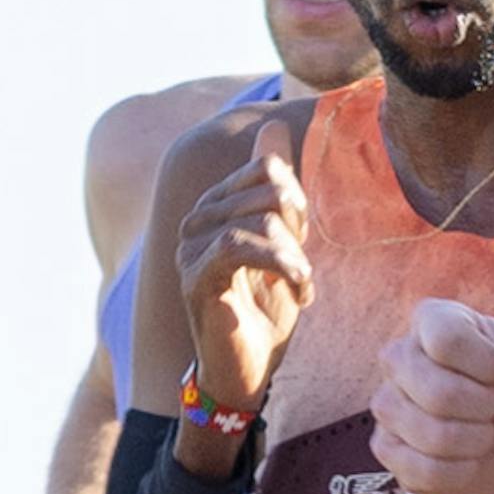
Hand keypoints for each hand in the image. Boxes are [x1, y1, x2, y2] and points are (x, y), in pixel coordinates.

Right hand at [178, 136, 312, 416]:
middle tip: (302, 266)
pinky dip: (282, 266)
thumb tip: (274, 124)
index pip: (265, 168)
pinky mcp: (194, 278)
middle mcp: (197, 220)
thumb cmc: (266, 308)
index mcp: (217, 206)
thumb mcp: (284, 241)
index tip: (303, 236)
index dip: (298, 198)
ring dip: (295, 255)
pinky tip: (300, 291)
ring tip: (302, 283)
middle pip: (266, 190)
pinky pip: (238, 247)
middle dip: (299, 229)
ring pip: (258, 220)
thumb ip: (277, 187)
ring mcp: (189, 248)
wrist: (247, 369)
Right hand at [372, 285, 493, 493]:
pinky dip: (461, 471)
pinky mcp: (389, 451)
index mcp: (436, 320)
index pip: (445, 341)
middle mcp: (400, 357)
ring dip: (475, 441)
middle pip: (437, 393)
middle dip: (485, 408)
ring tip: (483, 431)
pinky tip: (467, 459)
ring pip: (431, 435)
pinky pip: (423, 470)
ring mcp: (389, 405)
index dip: (489, 367)